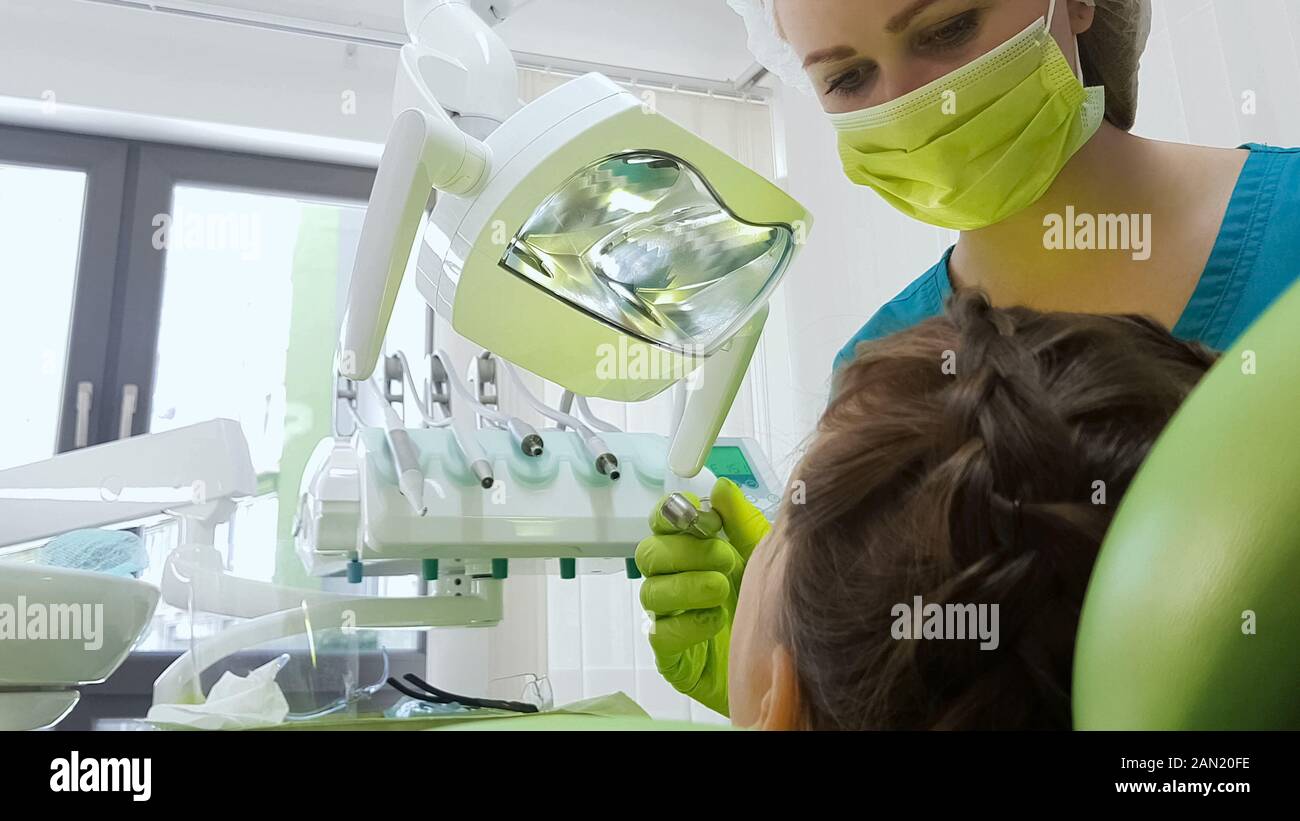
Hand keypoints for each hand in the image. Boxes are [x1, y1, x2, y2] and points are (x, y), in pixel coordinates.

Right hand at [635, 478, 771, 714]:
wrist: (787, 660)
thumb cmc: (768, 605)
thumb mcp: (763, 558)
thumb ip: (741, 522)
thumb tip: (721, 487)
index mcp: (693, 552)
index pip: (662, 524)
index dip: (670, 514)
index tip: (696, 514)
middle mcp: (675, 582)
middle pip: (649, 554)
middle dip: (685, 551)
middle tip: (725, 558)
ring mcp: (670, 619)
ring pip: (651, 593)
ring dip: (687, 585)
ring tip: (722, 588)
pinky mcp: (673, 657)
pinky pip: (661, 635)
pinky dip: (688, 624)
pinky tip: (717, 620)